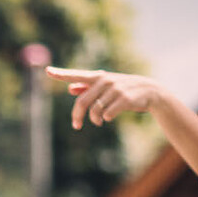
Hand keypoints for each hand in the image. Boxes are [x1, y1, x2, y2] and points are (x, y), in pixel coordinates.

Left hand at [47, 67, 167, 128]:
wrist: (150, 91)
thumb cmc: (124, 89)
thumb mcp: (106, 86)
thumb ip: (88, 87)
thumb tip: (70, 89)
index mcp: (98, 77)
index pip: (76, 75)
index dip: (61, 74)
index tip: (47, 71)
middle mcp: (105, 81)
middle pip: (82, 102)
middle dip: (77, 116)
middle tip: (76, 125)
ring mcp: (115, 89)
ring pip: (95, 110)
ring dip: (94, 119)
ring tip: (98, 121)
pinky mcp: (124, 99)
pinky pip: (108, 114)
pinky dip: (106, 118)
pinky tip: (109, 117)